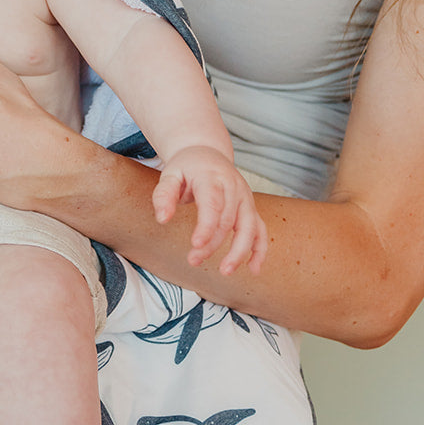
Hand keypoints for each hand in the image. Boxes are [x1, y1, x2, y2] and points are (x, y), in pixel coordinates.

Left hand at [152, 147, 267, 275]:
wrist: (207, 153)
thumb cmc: (186, 167)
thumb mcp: (170, 174)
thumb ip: (163, 195)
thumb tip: (163, 219)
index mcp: (212, 177)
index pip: (213, 204)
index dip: (206, 226)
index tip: (195, 244)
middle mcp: (234, 187)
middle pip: (227, 220)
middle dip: (212, 244)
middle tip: (193, 260)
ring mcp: (245, 198)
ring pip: (249, 227)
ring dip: (240, 251)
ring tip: (225, 271)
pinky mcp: (250, 208)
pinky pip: (260, 229)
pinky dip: (260, 249)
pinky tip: (254, 269)